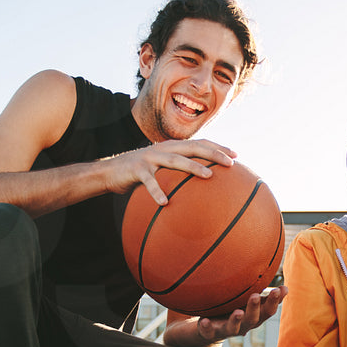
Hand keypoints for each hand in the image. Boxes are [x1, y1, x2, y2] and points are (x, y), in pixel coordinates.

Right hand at [106, 139, 236, 205]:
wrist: (110, 171)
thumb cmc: (142, 173)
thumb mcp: (162, 169)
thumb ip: (179, 172)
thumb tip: (203, 184)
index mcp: (172, 147)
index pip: (199, 143)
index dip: (218, 147)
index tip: (236, 155)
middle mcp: (164, 148)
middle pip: (193, 147)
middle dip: (214, 154)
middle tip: (231, 163)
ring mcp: (150, 157)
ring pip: (175, 160)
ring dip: (193, 167)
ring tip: (209, 176)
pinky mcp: (137, 169)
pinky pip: (149, 182)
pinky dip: (157, 192)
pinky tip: (165, 203)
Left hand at [194, 286, 287, 341]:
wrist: (206, 331)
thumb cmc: (231, 313)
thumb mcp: (248, 305)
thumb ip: (265, 297)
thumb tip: (286, 288)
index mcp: (253, 318)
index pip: (267, 311)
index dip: (274, 302)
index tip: (279, 289)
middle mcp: (242, 326)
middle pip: (252, 320)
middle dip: (255, 308)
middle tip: (256, 296)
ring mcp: (226, 330)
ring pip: (233, 328)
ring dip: (236, 320)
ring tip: (237, 312)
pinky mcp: (209, 333)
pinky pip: (208, 332)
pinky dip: (207, 327)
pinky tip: (204, 321)